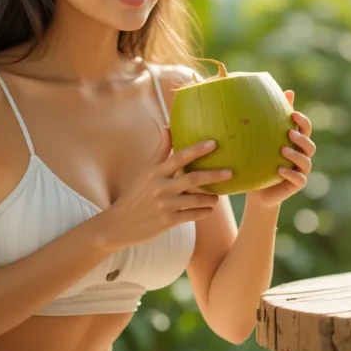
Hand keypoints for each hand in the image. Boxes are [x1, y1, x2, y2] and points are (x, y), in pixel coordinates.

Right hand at [99, 126, 227, 249]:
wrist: (120, 224)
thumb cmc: (136, 193)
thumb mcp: (146, 170)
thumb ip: (160, 150)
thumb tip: (168, 127)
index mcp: (155, 172)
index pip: (179, 157)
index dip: (197, 149)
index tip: (214, 143)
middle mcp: (160, 187)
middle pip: (192, 179)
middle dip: (213, 175)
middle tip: (230, 172)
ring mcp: (164, 205)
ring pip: (195, 199)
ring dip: (210, 197)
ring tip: (218, 196)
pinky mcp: (167, 222)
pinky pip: (192, 215)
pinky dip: (204, 212)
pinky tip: (209, 209)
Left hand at [247, 90, 315, 208]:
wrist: (259, 190)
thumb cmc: (261, 161)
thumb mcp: (263, 140)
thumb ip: (271, 120)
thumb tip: (279, 94)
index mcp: (297, 143)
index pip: (306, 129)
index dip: (303, 121)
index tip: (293, 114)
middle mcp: (302, 155)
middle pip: (310, 145)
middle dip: (302, 138)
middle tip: (289, 133)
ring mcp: (301, 170)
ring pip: (306, 162)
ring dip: (296, 155)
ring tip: (283, 150)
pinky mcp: (297, 184)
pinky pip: (299, 179)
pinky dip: (291, 174)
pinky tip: (280, 170)